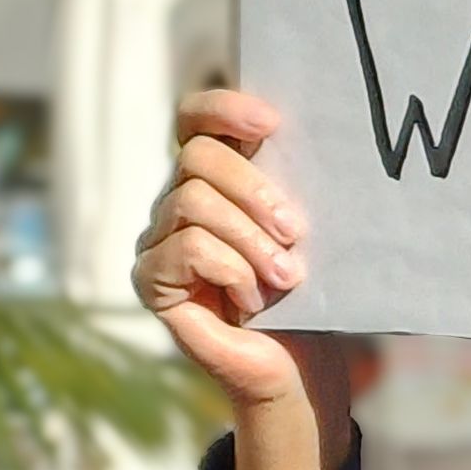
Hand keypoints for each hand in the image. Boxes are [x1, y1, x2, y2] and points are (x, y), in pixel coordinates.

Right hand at [132, 90, 351, 469]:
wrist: (297, 361)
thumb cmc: (307, 290)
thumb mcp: (304, 226)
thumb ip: (292, 181)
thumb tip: (319, 129)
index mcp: (215, 176)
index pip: (195, 118)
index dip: (224, 108)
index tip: (272, 124)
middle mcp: (177, 200)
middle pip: (197, 158)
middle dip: (254, 190)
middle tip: (296, 231)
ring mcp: (157, 239)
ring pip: (192, 202)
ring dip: (250, 239)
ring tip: (286, 275)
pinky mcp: (151, 280)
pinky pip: (186, 249)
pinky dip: (230, 270)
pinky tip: (253, 297)